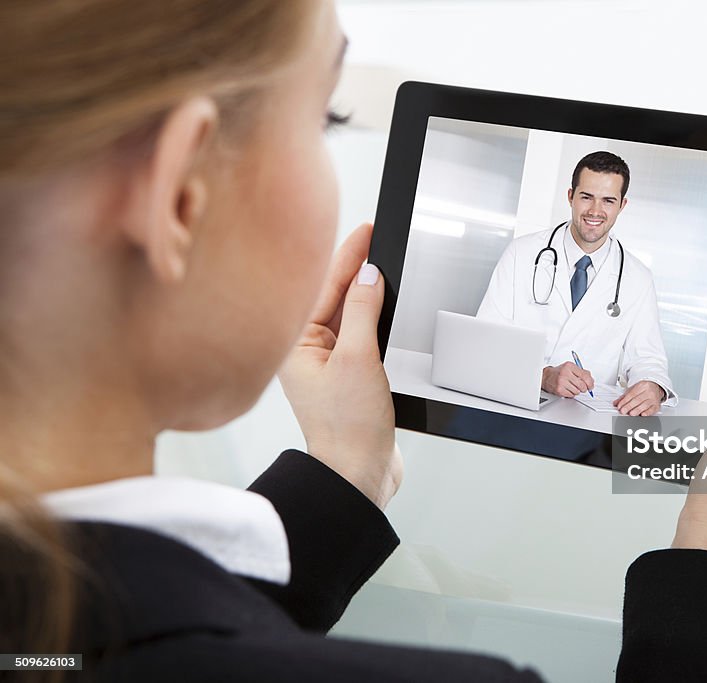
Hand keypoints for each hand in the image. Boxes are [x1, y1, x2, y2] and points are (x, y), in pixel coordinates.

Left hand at [278, 223, 401, 509]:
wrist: (359, 473)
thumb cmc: (348, 427)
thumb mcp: (358, 358)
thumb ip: (363, 311)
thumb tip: (370, 275)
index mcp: (296, 344)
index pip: (325, 287)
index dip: (348, 255)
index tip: (368, 229)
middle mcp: (308, 351)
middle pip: (335, 296)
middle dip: (357, 267)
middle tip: (378, 236)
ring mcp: (330, 364)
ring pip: (350, 314)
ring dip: (367, 291)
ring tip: (384, 263)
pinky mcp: (351, 377)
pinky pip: (362, 335)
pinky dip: (375, 317)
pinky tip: (386, 305)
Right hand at [542, 362, 593, 396]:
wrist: (546, 377)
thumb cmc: (560, 372)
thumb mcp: (571, 368)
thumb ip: (583, 372)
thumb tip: (591, 381)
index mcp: (570, 366)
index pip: (585, 376)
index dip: (590, 383)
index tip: (591, 386)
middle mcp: (565, 373)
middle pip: (582, 385)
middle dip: (584, 388)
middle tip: (582, 388)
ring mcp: (561, 382)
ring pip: (577, 391)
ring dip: (577, 391)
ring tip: (572, 387)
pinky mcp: (559, 390)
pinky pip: (571, 395)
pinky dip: (571, 394)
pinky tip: (567, 389)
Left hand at [613, 380, 664, 415]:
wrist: (655, 387)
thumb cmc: (643, 389)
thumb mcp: (633, 390)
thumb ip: (624, 397)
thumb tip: (615, 403)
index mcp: (642, 386)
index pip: (632, 394)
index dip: (625, 401)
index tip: (620, 406)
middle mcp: (649, 391)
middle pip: (638, 400)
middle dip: (629, 406)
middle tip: (623, 411)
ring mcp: (654, 398)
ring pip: (645, 405)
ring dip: (637, 410)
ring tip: (631, 414)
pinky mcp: (657, 405)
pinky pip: (652, 409)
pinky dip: (647, 412)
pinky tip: (642, 414)